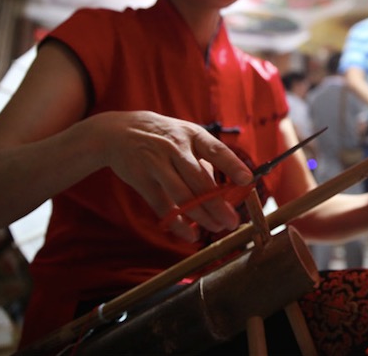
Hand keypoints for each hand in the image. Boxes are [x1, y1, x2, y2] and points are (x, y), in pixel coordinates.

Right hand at [96, 111, 253, 241]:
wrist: (119, 132)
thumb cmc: (165, 137)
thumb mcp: (187, 137)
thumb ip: (206, 161)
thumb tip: (228, 190)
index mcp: (193, 135)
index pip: (216, 151)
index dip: (232, 166)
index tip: (247, 180)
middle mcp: (175, 148)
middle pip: (200, 180)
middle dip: (218, 204)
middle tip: (232, 221)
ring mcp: (156, 163)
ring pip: (182, 195)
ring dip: (201, 216)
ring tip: (216, 228)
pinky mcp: (141, 179)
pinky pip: (162, 206)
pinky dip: (177, 223)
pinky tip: (190, 235)